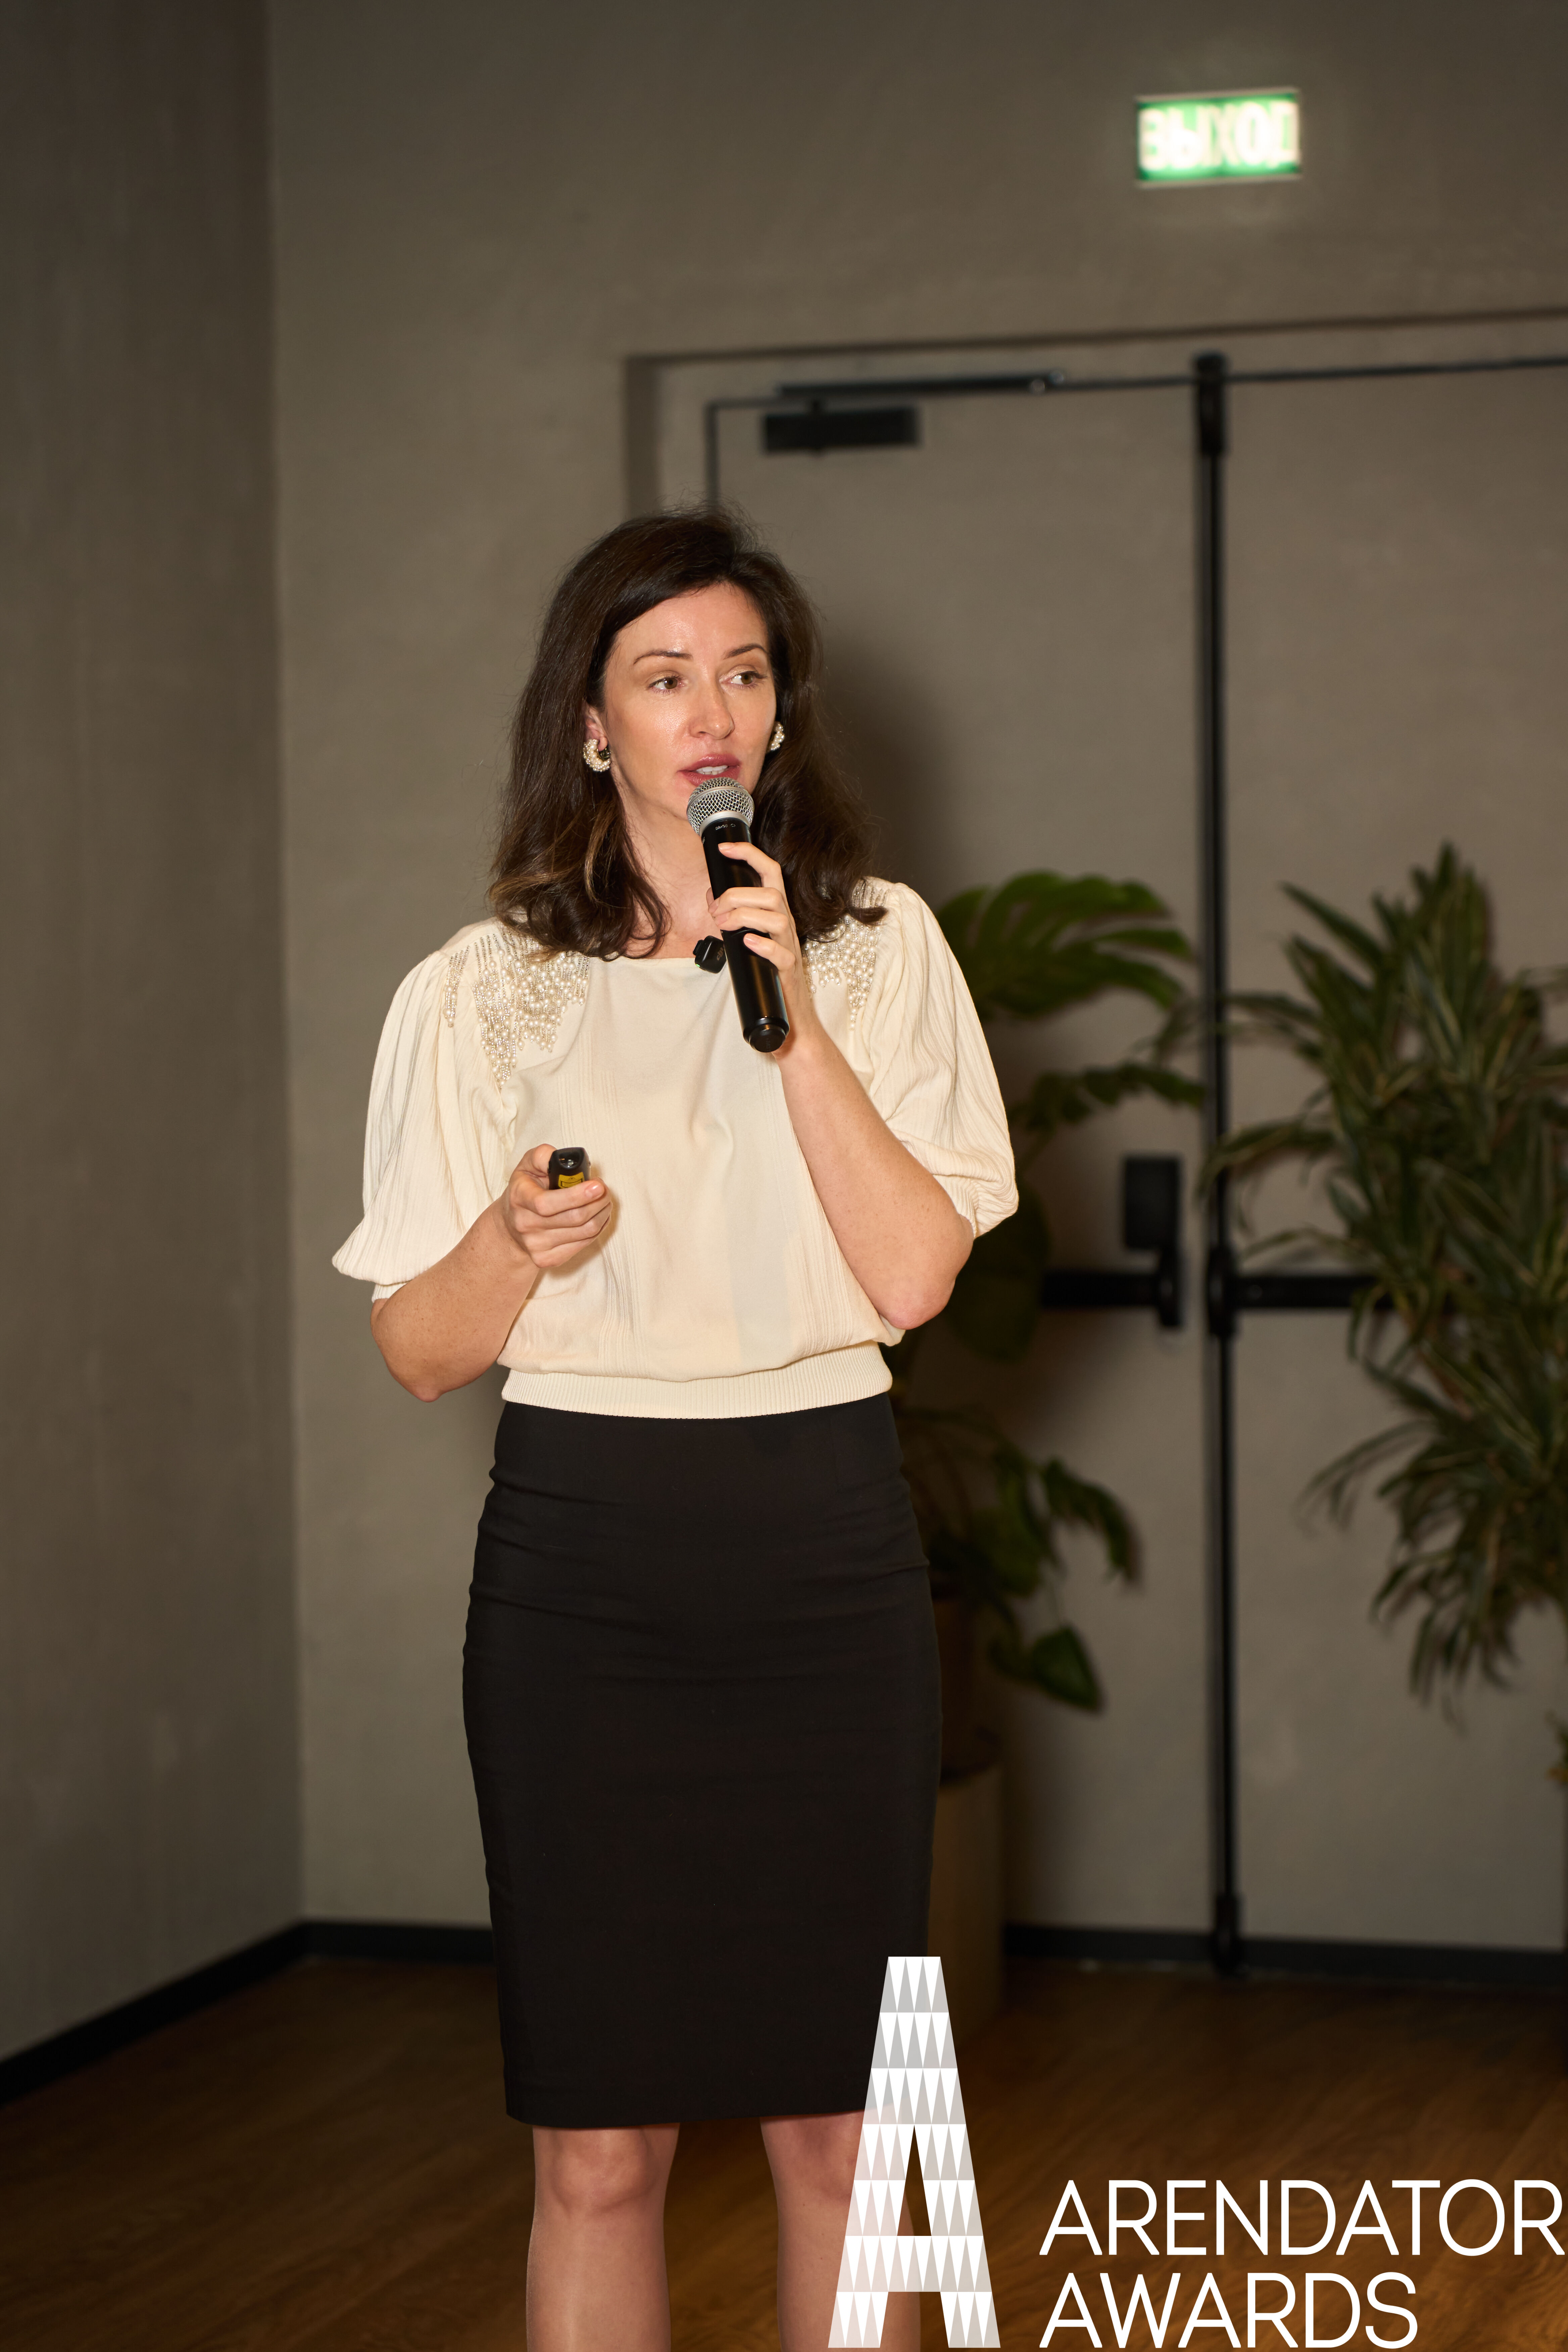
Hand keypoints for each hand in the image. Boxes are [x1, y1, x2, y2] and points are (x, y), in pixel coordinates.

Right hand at [496, 1144, 610, 1269]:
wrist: (510, 1225)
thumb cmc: (526, 1189)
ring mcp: (536, 1246)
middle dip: (598, 1202)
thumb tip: (564, 1160)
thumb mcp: (528, 1164)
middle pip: (573, 1218)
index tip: (597, 1186)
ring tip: (603, 1200)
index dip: (575, 1196)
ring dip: (602, 1213)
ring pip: (584, 1232)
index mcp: (519, 1198)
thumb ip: (544, 1156)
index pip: (547, 1204)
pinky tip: (596, 1216)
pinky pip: (584, 1244)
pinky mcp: (547, 1260)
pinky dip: (597, 1228)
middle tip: (604, 1189)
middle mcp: (525, 1225)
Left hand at [710, 841, 821, 1041]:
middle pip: (772, 893)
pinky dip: (763, 945)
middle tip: (715, 910)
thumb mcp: (747, 938)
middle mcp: (786, 925)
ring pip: (777, 917)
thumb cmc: (765, 974)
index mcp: (776, 912)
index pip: (769, 872)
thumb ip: (733, 918)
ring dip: (745, 916)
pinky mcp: (789, 971)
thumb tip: (712, 898)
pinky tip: (746, 943)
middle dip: (738, 895)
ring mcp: (790, 946)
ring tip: (723, 926)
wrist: (788, 1017)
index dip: (749, 854)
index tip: (724, 848)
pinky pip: (781, 953)